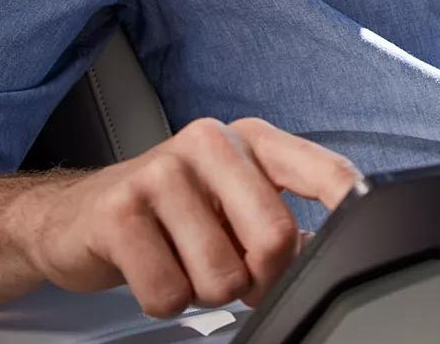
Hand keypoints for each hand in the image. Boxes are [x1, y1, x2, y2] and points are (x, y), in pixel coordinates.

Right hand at [10, 117, 359, 316]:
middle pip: (276, 238)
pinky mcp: (119, 210)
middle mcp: (210, 142)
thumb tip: (335, 247)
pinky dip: (164, 299)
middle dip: (260, 278)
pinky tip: (150, 268)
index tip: (366, 232)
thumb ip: (283, 219)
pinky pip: (169, 291)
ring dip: (204, 291)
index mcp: (251, 141)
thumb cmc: (167, 213)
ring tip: (182, 262)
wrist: (73, 216)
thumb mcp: (232, 203)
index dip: (352, 207)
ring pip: (221, 276)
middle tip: (232, 273)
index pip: (323, 171)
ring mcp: (161, 171)